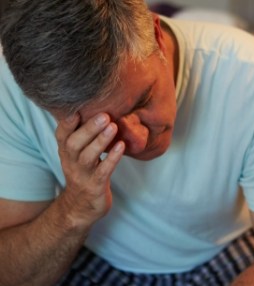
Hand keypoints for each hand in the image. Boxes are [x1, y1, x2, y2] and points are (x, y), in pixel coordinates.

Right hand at [55, 113, 124, 228]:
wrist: (81, 208)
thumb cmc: (84, 174)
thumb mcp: (78, 155)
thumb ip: (84, 136)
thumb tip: (99, 109)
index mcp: (66, 152)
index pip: (61, 134)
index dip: (67, 122)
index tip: (77, 108)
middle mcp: (71, 162)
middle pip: (74, 143)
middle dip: (88, 128)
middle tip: (104, 115)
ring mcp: (82, 175)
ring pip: (88, 156)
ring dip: (101, 141)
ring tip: (113, 126)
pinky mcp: (95, 186)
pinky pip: (103, 171)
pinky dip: (112, 158)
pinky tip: (121, 146)